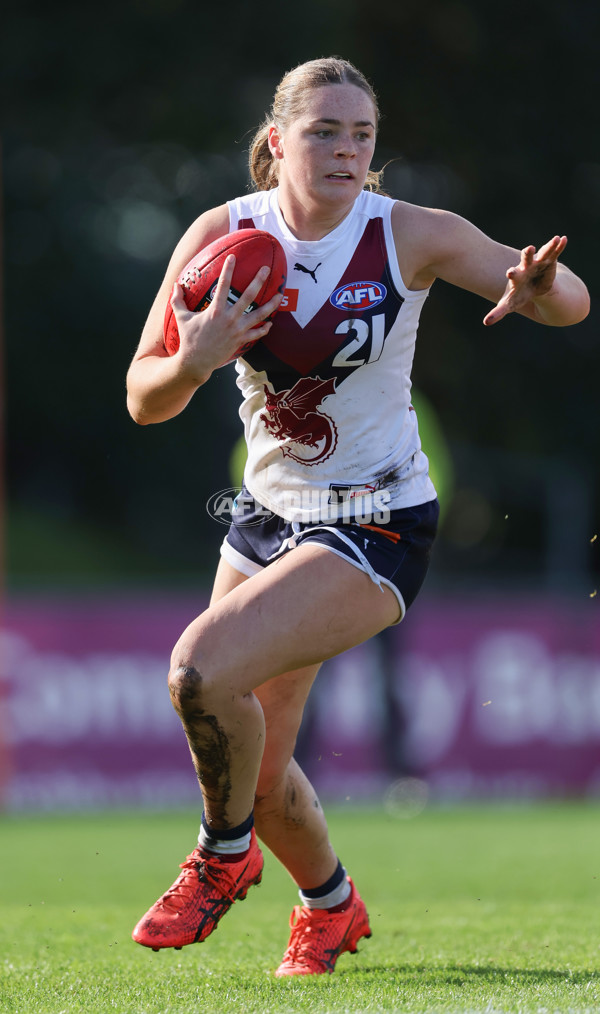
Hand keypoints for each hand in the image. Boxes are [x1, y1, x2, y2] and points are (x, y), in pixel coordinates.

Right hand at [171, 255, 281, 371]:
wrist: (196, 362)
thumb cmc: (188, 339)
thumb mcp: (181, 317)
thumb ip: (177, 300)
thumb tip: (175, 285)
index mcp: (215, 310)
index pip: (223, 285)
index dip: (228, 270)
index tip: (233, 257)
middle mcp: (229, 318)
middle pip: (248, 296)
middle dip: (258, 281)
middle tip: (266, 269)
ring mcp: (237, 330)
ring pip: (259, 315)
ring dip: (271, 305)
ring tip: (280, 295)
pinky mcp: (241, 341)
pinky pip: (257, 334)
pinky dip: (265, 329)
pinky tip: (270, 323)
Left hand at [483, 235, 567, 325]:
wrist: (532, 289)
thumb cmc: (519, 295)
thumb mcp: (509, 304)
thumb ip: (498, 312)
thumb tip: (486, 323)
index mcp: (517, 276)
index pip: (514, 273)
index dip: (512, 273)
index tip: (510, 273)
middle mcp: (527, 266)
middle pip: (526, 258)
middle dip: (528, 253)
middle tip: (529, 248)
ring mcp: (538, 262)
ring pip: (543, 252)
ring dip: (549, 246)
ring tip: (555, 238)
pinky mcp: (549, 262)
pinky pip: (555, 252)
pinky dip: (559, 246)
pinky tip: (564, 238)